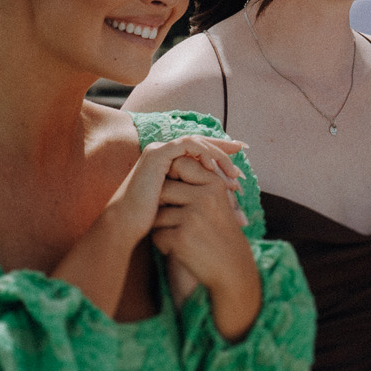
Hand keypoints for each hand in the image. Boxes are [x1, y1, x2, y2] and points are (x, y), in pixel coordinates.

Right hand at [101, 135, 241, 249]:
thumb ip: (206, 204)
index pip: (200, 154)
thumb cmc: (154, 224)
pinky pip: (186, 145)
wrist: (127, 227)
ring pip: (196, 143)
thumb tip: (239, 214)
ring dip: (217, 154)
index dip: (221, 156)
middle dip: (224, 150)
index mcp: (168, 165)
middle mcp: (162, 154)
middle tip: (243, 157)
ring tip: (232, 172)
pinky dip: (203, 153)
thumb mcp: (187, 210)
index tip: (240, 168)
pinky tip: (214, 168)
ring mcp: (158, 152)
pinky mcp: (156, 154)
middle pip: (200, 144)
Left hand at [149, 137, 255, 302]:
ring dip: (163, 227)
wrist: (232, 269)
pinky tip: (182, 250)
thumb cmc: (220, 233)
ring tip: (182, 236)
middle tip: (177, 220)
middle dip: (162, 205)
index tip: (177, 195)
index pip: (180, 164)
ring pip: (157, 214)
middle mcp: (205, 197)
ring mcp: (192, 217)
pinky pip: (157, 235)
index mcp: (214, 184)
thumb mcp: (217, 202)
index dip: (171, 177)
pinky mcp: (181, 238)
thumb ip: (197, 182)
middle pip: (163, 189)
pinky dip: (164, 244)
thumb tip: (169, 162)